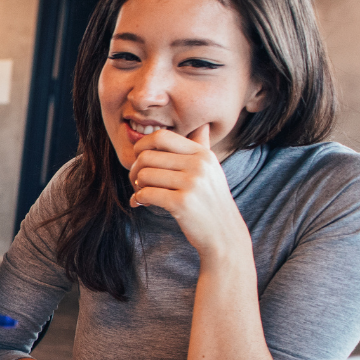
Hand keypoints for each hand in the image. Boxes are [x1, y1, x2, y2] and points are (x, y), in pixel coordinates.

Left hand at [127, 125, 248, 260]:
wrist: (224, 234)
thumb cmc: (211, 201)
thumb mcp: (211, 170)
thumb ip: (202, 147)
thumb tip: (203, 125)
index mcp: (203, 154)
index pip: (161, 136)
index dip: (142, 146)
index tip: (139, 160)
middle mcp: (199, 165)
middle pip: (147, 156)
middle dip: (134, 170)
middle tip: (136, 182)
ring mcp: (192, 183)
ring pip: (144, 175)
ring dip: (136, 186)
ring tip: (141, 194)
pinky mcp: (182, 203)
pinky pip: (146, 193)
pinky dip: (138, 199)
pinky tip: (141, 203)